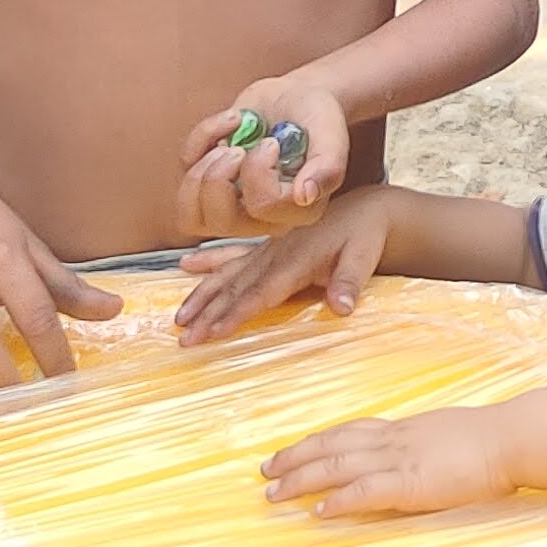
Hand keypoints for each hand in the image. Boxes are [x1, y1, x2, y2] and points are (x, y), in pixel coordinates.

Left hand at [177, 80, 351, 239]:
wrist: (296, 98)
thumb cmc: (316, 117)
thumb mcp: (330, 132)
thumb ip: (328, 164)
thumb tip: (306, 196)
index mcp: (298, 210)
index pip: (263, 207)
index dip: (258, 172)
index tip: (271, 144)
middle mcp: (264, 217)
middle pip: (221, 222)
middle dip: (220, 177)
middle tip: (239, 149)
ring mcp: (233, 204)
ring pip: (191, 216)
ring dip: (200, 172)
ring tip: (226, 145)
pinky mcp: (209, 184)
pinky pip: (185, 174)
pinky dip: (200, 140)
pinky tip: (229, 123)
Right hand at [179, 189, 396, 342]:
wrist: (367, 209)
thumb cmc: (365, 235)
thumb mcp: (364, 256)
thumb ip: (351, 282)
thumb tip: (343, 309)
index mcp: (296, 258)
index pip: (261, 292)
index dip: (236, 313)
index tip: (213, 332)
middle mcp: (275, 253)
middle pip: (236, 286)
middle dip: (208, 312)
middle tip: (183, 337)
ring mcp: (268, 248)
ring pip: (227, 273)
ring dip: (202, 294)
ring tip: (179, 316)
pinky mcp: (267, 246)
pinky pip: (233, 254)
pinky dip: (210, 262)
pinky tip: (186, 265)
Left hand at [267, 403, 528, 517]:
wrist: (511, 438)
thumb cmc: (491, 439)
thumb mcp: (447, 435)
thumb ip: (424, 445)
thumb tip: (413, 457)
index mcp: (403, 430)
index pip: (349, 431)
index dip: (316, 441)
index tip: (292, 450)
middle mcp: (394, 440)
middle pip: (332, 445)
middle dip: (295, 458)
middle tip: (265, 471)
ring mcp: (400, 460)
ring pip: (338, 466)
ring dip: (303, 479)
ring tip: (275, 493)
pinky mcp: (411, 483)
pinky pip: (366, 491)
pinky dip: (339, 501)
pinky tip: (319, 512)